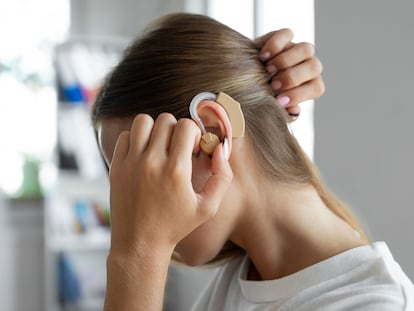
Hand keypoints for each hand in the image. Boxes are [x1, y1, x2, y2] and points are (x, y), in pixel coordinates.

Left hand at [108, 113, 232, 256]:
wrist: (140, 243)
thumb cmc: (176, 225)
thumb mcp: (208, 207)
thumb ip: (222, 176)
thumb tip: (219, 148)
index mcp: (176, 171)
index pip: (186, 126)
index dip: (193, 132)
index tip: (192, 148)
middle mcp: (152, 163)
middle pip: (165, 120)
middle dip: (176, 129)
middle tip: (177, 147)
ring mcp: (131, 163)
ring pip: (142, 121)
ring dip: (154, 129)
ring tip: (159, 145)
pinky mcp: (116, 167)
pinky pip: (125, 136)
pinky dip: (136, 139)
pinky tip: (143, 154)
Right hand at [255, 29, 324, 120]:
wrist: (244, 80)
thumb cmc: (261, 98)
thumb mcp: (272, 107)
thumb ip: (283, 112)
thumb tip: (294, 110)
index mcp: (311, 84)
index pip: (316, 87)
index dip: (299, 95)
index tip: (279, 101)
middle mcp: (308, 66)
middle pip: (315, 66)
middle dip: (293, 77)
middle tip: (273, 85)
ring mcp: (297, 49)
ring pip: (306, 49)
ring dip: (286, 61)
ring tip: (267, 70)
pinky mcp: (283, 37)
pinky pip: (287, 34)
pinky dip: (275, 44)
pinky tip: (262, 56)